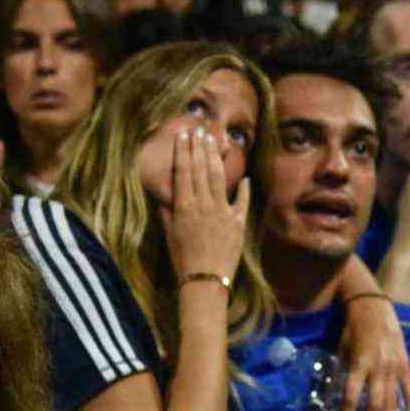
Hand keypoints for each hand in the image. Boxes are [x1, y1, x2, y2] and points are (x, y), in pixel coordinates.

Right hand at [159, 127, 249, 281]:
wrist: (205, 280)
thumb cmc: (182, 260)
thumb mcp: (170, 236)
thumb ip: (168, 216)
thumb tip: (164, 201)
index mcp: (184, 207)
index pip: (183, 172)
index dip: (184, 151)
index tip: (184, 135)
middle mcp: (203, 205)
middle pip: (201, 169)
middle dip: (200, 147)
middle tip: (200, 130)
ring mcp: (222, 211)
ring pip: (218, 177)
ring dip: (216, 157)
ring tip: (215, 141)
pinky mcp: (237, 222)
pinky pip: (241, 201)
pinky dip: (243, 189)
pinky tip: (245, 178)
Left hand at [337, 295, 409, 410]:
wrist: (374, 309)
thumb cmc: (352, 331)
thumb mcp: (340, 351)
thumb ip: (339, 375)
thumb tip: (329, 400)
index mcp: (359, 364)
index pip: (352, 396)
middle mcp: (378, 369)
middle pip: (375, 405)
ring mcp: (395, 368)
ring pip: (393, 402)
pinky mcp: (406, 366)